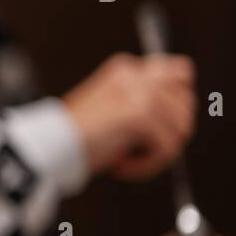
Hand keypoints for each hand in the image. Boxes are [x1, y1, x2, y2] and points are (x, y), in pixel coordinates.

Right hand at [62, 52, 195, 180]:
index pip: (179, 72)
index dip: (179, 100)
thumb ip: (140, 102)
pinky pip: (166, 147)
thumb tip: (178, 116)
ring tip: (131, 160)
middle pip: (186, 101)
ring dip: (159, 153)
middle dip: (173, 131)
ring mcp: (139, 93)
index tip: (163, 124)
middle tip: (147, 148)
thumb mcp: (110, 107)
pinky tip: (123, 166)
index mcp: (125, 69)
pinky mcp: (139, 114)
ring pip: (180, 128)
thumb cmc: (72, 136)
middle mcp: (135, 75)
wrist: (49, 146)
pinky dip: (148, 165)